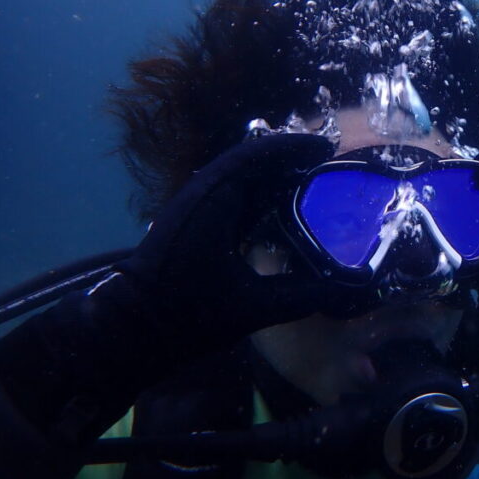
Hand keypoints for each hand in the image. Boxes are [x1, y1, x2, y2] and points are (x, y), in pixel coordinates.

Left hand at [118, 132, 335, 352]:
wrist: (132, 331)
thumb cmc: (187, 315)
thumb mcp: (252, 308)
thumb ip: (302, 296)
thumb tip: (346, 291)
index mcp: (215, 200)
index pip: (259, 154)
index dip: (296, 147)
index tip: (329, 149)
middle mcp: (203, 193)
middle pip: (253, 162)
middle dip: (292, 161)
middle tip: (330, 167)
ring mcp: (196, 207)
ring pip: (243, 179)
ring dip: (277, 177)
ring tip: (315, 182)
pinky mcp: (194, 223)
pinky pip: (234, 196)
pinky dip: (262, 195)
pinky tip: (285, 209)